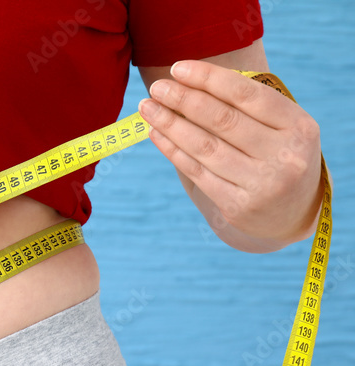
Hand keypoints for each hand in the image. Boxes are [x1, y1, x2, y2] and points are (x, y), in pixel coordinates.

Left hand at [137, 60, 322, 245]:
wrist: (295, 214)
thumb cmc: (281, 156)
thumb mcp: (284, 127)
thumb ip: (250, 106)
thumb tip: (192, 81)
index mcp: (299, 127)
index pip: (246, 95)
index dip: (208, 79)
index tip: (178, 69)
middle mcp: (284, 156)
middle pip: (222, 120)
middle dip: (184, 99)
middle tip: (157, 87)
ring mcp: (261, 184)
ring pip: (205, 147)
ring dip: (170, 124)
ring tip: (147, 107)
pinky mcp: (238, 206)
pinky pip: (197, 172)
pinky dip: (173, 150)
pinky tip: (156, 133)